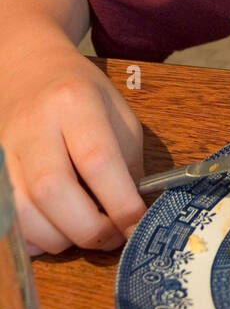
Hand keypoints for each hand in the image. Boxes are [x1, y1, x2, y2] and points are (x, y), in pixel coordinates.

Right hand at [1, 50, 147, 255]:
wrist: (29, 70)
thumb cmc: (81, 95)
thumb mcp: (118, 114)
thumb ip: (127, 163)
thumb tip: (131, 218)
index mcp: (74, 101)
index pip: (97, 160)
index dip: (120, 202)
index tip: (137, 224)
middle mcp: (33, 124)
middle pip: (53, 190)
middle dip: (88, 227)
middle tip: (111, 236)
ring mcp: (4, 149)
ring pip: (24, 212)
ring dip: (61, 238)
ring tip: (85, 229)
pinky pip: (8, 220)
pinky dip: (34, 237)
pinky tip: (55, 227)